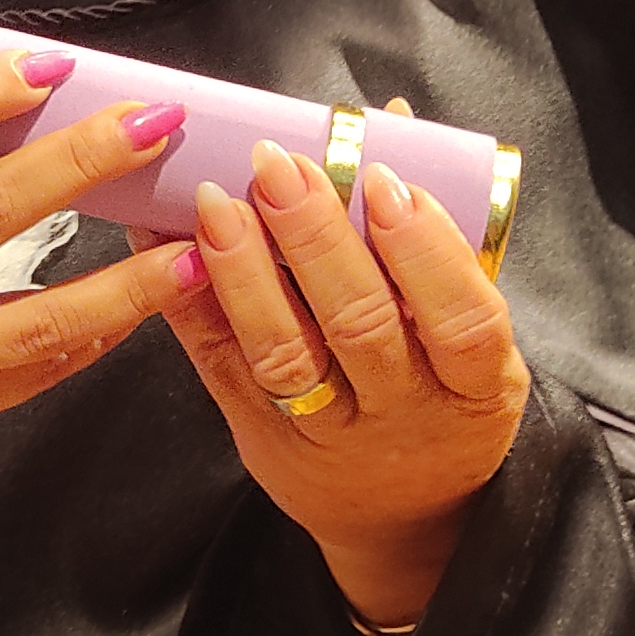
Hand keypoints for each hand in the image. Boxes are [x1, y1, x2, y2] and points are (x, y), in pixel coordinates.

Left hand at [154, 139, 528, 628]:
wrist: (398, 514)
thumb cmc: (437, 393)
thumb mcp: (466, 334)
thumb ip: (434, 234)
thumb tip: (390, 120)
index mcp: (474, 385)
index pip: (463, 320)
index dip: (426, 252)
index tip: (386, 183)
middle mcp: (401, 412)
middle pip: (361, 326)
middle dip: (316, 238)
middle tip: (280, 166)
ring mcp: (325, 430)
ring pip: (282, 353)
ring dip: (244, 269)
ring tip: (215, 200)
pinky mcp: (258, 432)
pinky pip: (218, 362)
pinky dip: (186, 296)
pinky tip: (160, 236)